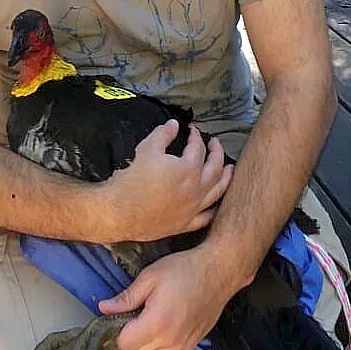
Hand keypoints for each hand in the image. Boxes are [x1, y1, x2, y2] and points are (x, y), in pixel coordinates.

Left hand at [98, 245, 236, 349]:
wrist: (218, 272)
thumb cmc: (183, 270)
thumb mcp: (150, 277)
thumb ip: (126, 298)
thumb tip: (103, 309)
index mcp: (157, 324)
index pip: (124, 345)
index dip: (115, 331)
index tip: (118, 316)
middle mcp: (170, 342)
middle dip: (127, 338)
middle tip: (131, 315)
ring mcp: (182, 346)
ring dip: (142, 343)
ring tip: (146, 318)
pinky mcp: (191, 345)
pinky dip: (157, 344)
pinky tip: (161, 322)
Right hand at [103, 122, 233, 241]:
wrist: (121, 211)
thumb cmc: (133, 180)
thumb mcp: (147, 148)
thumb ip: (163, 134)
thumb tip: (173, 125)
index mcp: (189, 169)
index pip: (198, 148)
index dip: (196, 136)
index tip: (191, 130)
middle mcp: (197, 189)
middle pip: (215, 168)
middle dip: (217, 152)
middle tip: (215, 144)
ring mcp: (193, 209)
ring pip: (218, 192)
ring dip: (226, 178)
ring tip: (230, 170)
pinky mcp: (185, 224)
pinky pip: (206, 217)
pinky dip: (214, 210)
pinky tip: (216, 205)